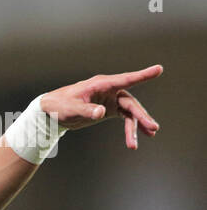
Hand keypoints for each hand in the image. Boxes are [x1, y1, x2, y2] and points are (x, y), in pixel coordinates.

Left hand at [40, 65, 162, 148]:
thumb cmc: (59, 105)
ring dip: (137, 126)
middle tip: (153, 128)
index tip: (159, 69)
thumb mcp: (71, 108)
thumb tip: (101, 112)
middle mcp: (109, 91)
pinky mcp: (109, 110)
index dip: (143, 75)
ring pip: (130, 112)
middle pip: (131, 102)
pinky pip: (125, 118)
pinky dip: (130, 128)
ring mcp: (111, 100)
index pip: (125, 79)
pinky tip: (135, 139)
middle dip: (142, 116)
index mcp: (101, 85)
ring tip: (145, 138)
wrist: (51, 112)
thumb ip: (86, 110)